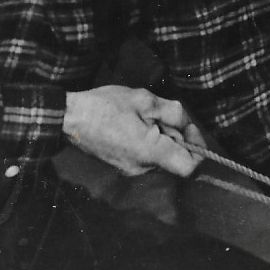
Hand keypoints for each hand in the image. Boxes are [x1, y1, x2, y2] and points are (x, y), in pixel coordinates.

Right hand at [63, 85, 202, 177]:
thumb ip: (174, 113)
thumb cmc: (105, 107)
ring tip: (143, 116)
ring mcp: (131, 169)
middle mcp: (142, 168)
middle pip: (176, 157)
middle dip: (176, 134)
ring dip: (162, 135)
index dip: (198, 148)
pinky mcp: (123, 166)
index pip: (190, 168)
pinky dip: (149, 140)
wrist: (70, 118)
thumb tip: (188, 125)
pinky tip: (134, 123)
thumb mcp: (146, 100)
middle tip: (160, 112)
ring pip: (162, 154)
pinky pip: (147, 155)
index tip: (190, 128)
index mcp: (150, 153)